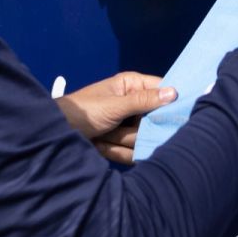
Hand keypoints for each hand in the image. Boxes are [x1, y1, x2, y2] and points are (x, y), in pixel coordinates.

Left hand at [55, 71, 177, 162]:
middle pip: (155, 119)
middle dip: (137, 129)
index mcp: (133, 85)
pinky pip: (132, 151)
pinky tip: (100, 145)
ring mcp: (129, 124)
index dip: (171, 102)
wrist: (57, 133)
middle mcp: (134, 103)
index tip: (180, 115)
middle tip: (117, 127)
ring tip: (103, 134)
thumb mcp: (114, 105)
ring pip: (142, 137)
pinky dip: (115, 151)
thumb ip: (144, 101)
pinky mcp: (123, 142)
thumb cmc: (84, 111)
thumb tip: (174, 92)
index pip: (162, 90)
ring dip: (122, 140)